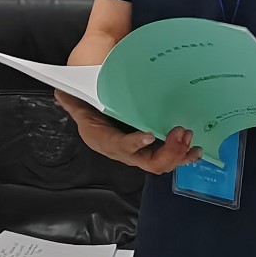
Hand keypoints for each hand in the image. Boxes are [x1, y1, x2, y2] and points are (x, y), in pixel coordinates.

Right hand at [53, 92, 200, 174]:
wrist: (96, 108)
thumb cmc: (90, 103)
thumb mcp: (79, 99)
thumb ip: (73, 99)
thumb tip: (60, 94)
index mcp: (104, 139)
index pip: (118, 145)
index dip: (132, 144)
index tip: (147, 135)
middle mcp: (123, 151)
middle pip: (146, 161)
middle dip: (166, 151)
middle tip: (180, 133)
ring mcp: (138, 152)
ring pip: (160, 162)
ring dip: (177, 153)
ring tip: (188, 139)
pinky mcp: (150, 149)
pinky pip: (168, 158)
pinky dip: (182, 156)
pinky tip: (195, 151)